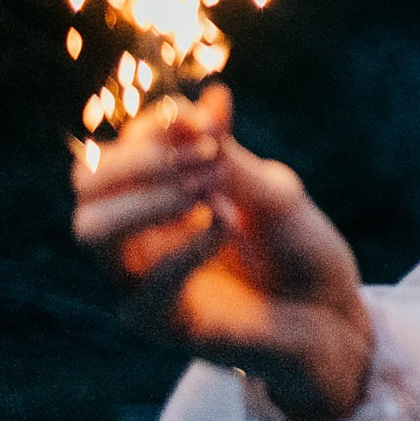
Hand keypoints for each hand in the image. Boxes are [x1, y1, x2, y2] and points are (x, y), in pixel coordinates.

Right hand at [71, 84, 373, 420]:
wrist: (332, 315)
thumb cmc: (301, 251)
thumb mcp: (274, 192)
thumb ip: (232, 155)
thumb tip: (211, 97)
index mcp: (157, 199)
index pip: (114, 150)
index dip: (153, 128)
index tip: (208, 121)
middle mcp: (138, 237)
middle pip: (87, 184)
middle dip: (142, 159)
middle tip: (207, 158)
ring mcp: (142, 282)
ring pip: (91, 230)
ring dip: (148, 199)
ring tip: (210, 193)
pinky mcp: (160, 323)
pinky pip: (144, 287)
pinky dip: (185, 247)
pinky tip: (226, 226)